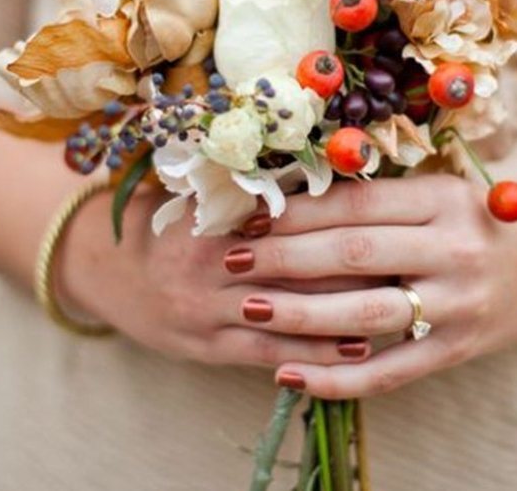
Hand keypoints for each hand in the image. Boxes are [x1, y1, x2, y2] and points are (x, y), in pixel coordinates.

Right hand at [57, 184, 375, 369]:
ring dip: (347, 310)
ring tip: (402, 306)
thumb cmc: (170, 216)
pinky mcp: (209, 346)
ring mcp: (207, 308)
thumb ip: (254, 182)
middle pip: (298, 263)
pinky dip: (316, 351)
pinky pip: (270, 351)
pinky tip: (358, 350)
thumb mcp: (202, 188)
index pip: (290, 215)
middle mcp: (211, 261)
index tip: (392, 215)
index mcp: (214, 212)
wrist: (106, 266)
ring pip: (291, 310)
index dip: (342, 217)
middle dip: (357, 264)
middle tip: (410, 260)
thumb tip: (323, 164)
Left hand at [220, 174, 516, 397]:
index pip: (358, 205)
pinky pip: (390, 372)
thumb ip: (380, 198)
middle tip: (231, 258)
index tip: (250, 216)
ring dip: (298, 314)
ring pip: (365, 314)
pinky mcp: (457, 351)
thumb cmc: (476, 219)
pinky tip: (288, 373)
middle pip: (355, 254)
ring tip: (247, 308)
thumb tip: (290, 199)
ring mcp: (459, 305)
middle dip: (285, 258)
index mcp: (445, 199)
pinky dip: (335, 378)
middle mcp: (455, 249)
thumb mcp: (440, 192)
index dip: (299, 212)